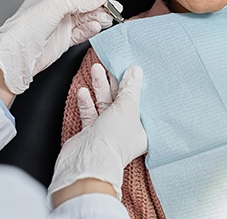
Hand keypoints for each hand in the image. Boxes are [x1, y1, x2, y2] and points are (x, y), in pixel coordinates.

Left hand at [0, 0, 120, 96]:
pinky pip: (83, 32)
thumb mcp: (57, 3)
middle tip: (113, 6)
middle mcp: (57, 9)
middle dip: (100, 4)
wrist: (20, 54)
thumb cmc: (27, 26)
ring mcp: (62, 24)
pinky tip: (97, 27)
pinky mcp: (65, 39)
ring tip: (108, 18)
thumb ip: (81, 0)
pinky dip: (92, 29)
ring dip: (99, 17)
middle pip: (85, 4)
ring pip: (87, 18)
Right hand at [48, 65, 146, 206]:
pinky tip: (83, 91)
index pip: (142, 103)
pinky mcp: (91, 133)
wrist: (87, 162)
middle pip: (122, 101)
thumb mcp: (128, 106)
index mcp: (143, 129)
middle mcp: (126, 131)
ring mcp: (107, 131)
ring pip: (105, 104)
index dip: (138, 86)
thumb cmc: (115, 136)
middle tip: (111, 64)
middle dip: (115, 82)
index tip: (133, 70)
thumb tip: (135, 70)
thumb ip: (130, 87)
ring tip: (96, 68)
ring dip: (100, 87)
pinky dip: (87, 101)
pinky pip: (90, 113)